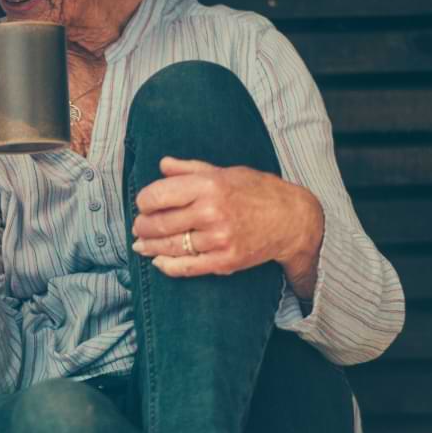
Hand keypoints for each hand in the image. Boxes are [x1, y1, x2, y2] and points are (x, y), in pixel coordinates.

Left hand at [130, 157, 323, 283]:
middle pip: (159, 223)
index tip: (144, 204)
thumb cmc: (256, 191)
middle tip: (138, 227)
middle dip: (142, 227)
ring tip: (141, 244)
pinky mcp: (225, 261)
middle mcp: (212, 212)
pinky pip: (186, 267)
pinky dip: (166, 266)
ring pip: (169, 247)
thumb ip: (190, 169)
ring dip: (149, 247)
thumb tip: (162, 164)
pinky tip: (158, 261)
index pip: (157, 196)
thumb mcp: (225, 172)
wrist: (293, 219)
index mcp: (208, 185)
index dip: (144, 202)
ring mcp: (219, 239)